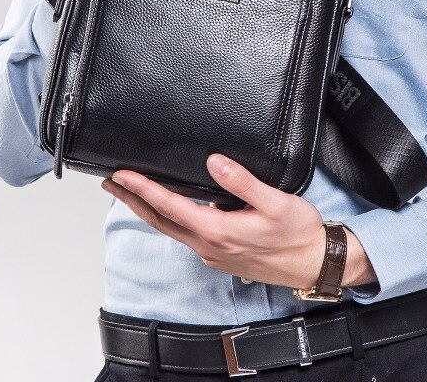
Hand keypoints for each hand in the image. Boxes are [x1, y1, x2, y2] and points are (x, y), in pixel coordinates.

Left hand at [100, 153, 375, 290]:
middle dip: (133, 200)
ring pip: (171, 230)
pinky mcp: (221, 256)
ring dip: (149, 210)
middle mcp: (209, 245)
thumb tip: (213, 162)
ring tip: (133, 192)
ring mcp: (213, 254)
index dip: (142, 188)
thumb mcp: (275, 201)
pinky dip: (170, 220)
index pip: (169, 206)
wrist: (315, 263)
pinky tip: (171, 210)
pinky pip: (187, 235)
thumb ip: (242, 181)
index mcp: (218, 230)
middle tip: (110, 183)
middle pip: (160, 220)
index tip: (121, 175)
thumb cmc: (299, 234)